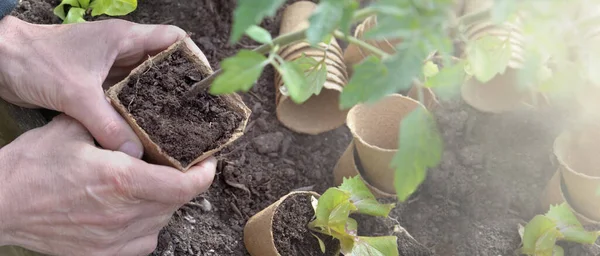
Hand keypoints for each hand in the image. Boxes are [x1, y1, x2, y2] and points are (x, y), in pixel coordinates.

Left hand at [0, 16, 208, 157]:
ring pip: (150, 82)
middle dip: (183, 88)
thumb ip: (106, 123)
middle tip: (197, 115)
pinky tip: (147, 129)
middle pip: (168, 64)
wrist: (2, 60)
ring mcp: (113, 65)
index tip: (206, 87)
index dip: (195, 59)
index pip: (175, 39)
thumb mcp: (75, 94)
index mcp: (126, 38)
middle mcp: (124, 50)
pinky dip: (140, 110)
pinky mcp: (100, 81)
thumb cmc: (37, 61)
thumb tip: (134, 154)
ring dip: (162, 101)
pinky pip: (131, 95)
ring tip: (178, 126)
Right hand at [0, 115, 215, 255]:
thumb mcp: (73, 129)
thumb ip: (113, 124)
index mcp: (123, 181)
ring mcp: (115, 240)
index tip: (207, 162)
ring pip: (162, 221)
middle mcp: (125, 215)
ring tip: (150, 183)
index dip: (204, 174)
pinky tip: (133, 209)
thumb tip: (139, 117)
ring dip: (164, 202)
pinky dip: (147, 225)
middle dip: (182, 182)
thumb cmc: (32, 166)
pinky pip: (144, 242)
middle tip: (177, 165)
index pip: (186, 186)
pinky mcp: (103, 255)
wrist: (1, 205)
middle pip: (177, 202)